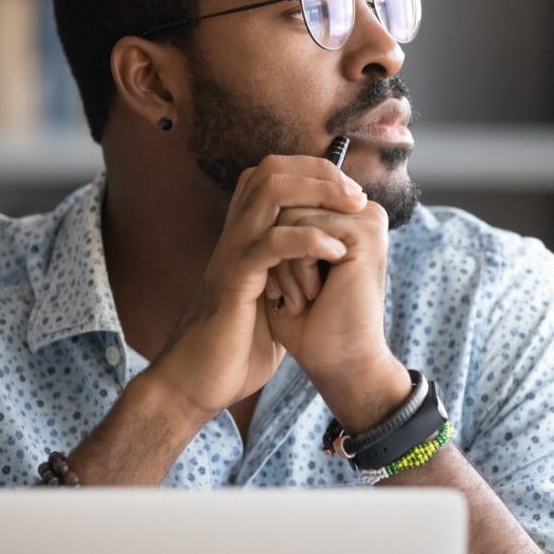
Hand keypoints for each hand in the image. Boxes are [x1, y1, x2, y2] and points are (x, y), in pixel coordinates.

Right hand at [150, 155, 366, 419]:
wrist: (197, 382)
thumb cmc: (236, 345)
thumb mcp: (273, 299)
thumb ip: (291, 272)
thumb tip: (330, 259)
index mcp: (244, 236)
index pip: (274, 174)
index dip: (314, 172)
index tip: (352, 194)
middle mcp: (235, 234)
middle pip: (272, 170)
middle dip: (320, 173)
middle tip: (356, 195)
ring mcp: (232, 252)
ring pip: (270, 191)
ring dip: (318, 193)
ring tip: (352, 210)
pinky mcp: (234, 279)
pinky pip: (271, 242)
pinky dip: (308, 239)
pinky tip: (336, 252)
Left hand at [264, 198, 393, 390]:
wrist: (335, 364)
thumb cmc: (308, 322)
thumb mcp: (289, 261)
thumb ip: (284, 222)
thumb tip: (262, 183)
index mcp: (348, 216)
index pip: (289, 198)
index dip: (274, 240)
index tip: (285, 281)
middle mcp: (362, 213)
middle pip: (288, 202)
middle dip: (277, 252)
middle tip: (293, 294)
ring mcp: (368, 220)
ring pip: (290, 215)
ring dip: (285, 265)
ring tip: (304, 298)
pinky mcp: (366, 235)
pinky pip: (305, 230)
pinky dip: (296, 270)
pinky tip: (313, 296)